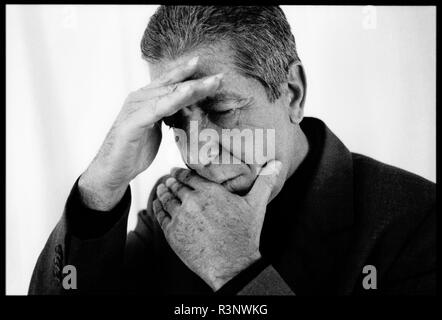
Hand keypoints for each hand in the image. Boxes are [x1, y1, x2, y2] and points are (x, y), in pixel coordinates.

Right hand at [78, 56, 223, 209]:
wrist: (113, 172)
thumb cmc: (134, 151)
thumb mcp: (157, 130)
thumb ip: (169, 116)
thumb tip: (189, 110)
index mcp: (146, 99)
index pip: (172, 83)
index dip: (191, 75)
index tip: (214, 73)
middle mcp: (139, 98)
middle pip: (173, 85)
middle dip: (198, 81)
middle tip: (221, 77)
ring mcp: (135, 108)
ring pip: (168, 94)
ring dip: (192, 88)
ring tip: (212, 83)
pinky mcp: (132, 122)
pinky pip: (157, 109)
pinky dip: (173, 100)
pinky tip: (188, 93)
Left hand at [153, 160, 281, 290]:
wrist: (232, 264)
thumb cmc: (244, 234)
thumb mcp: (256, 205)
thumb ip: (265, 182)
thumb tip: (277, 163)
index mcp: (210, 191)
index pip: (189, 175)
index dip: (182, 172)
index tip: (178, 171)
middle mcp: (192, 201)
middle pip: (175, 185)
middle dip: (171, 181)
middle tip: (169, 179)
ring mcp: (180, 217)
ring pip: (166, 199)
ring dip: (162, 192)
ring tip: (161, 188)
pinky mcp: (172, 233)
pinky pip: (160, 216)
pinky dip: (157, 208)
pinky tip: (157, 205)